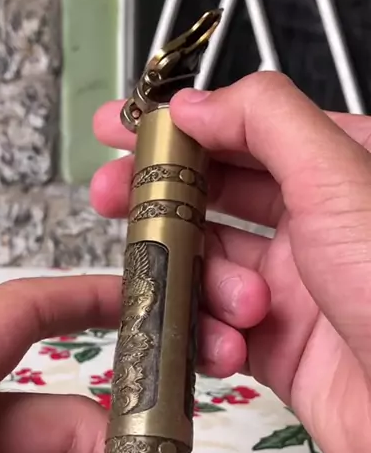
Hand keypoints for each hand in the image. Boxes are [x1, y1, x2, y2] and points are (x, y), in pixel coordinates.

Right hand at [91, 72, 370, 452]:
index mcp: (338, 169)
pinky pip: (218, 330)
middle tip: (111, 197)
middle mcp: (317, 224)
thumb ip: (264, 122)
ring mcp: (296, 288)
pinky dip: (212, 339)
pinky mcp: (280, 348)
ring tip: (239, 305)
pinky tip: (232, 348)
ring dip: (203, 282)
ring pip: (210, 267)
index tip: (121, 128)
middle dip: (163, 199)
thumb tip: (194, 104)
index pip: (245, 130)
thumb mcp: (339, 178)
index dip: (180, 126)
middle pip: (216, 197)